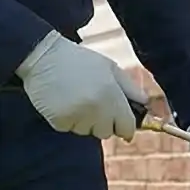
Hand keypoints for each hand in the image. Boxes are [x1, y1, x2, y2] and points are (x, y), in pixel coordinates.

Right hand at [15, 31, 145, 138]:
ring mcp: (77, 116)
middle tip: (92, 103)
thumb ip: (130, 87)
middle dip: (102, 122)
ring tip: (75, 99)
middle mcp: (96, 108)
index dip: (125, 127)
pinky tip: (63, 102)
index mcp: (112, 95)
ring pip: (87, 131)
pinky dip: (67, 120)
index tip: (122, 126)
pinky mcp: (59, 121)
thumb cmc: (78, 61)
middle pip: (106, 132)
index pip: (126, 126)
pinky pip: (69, 129)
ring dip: (84, 121)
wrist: (43, 57)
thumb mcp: (109, 67)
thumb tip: (146, 104)